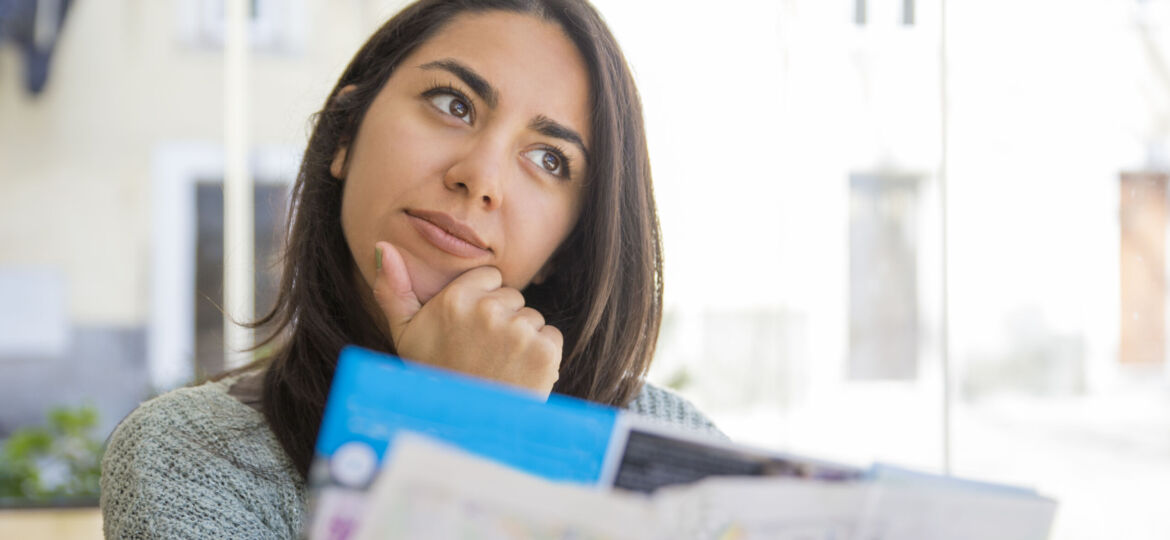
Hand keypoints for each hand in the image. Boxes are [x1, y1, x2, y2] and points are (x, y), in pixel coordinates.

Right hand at [371, 241, 562, 397]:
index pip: (490, 277)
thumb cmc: (436, 378)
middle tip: (483, 354)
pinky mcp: (544, 351)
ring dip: (522, 339)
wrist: (467, 429)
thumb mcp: (405, 335)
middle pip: (512, 297)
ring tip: (499, 367)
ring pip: (532, 318)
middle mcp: (487, 310)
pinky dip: (541, 356)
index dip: (482, 303)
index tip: (470, 332)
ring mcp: (518, 330)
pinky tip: (519, 374)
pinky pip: (551, 337)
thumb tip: (382, 245)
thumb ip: (393, 289)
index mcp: (454, 299)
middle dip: (503, 321)